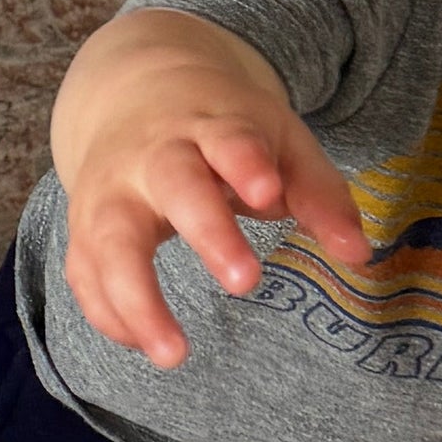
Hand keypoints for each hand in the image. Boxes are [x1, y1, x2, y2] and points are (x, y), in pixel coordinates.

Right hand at [51, 13, 372, 369]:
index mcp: (210, 126)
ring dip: (136, 298)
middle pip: (173, 184)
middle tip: (246, 281)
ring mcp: (111, 190)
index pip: (229, 139)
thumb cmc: (221, 126)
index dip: (245, 163)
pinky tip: (141, 346)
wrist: (135, 87)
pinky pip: (84, 272)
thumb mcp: (277, 139)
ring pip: (111, 240)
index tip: (269, 194)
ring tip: (173, 354)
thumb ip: (318, 193)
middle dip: (206, 230)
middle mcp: (153, 155)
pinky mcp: (85, 225)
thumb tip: (357, 255)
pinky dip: (107, 313)